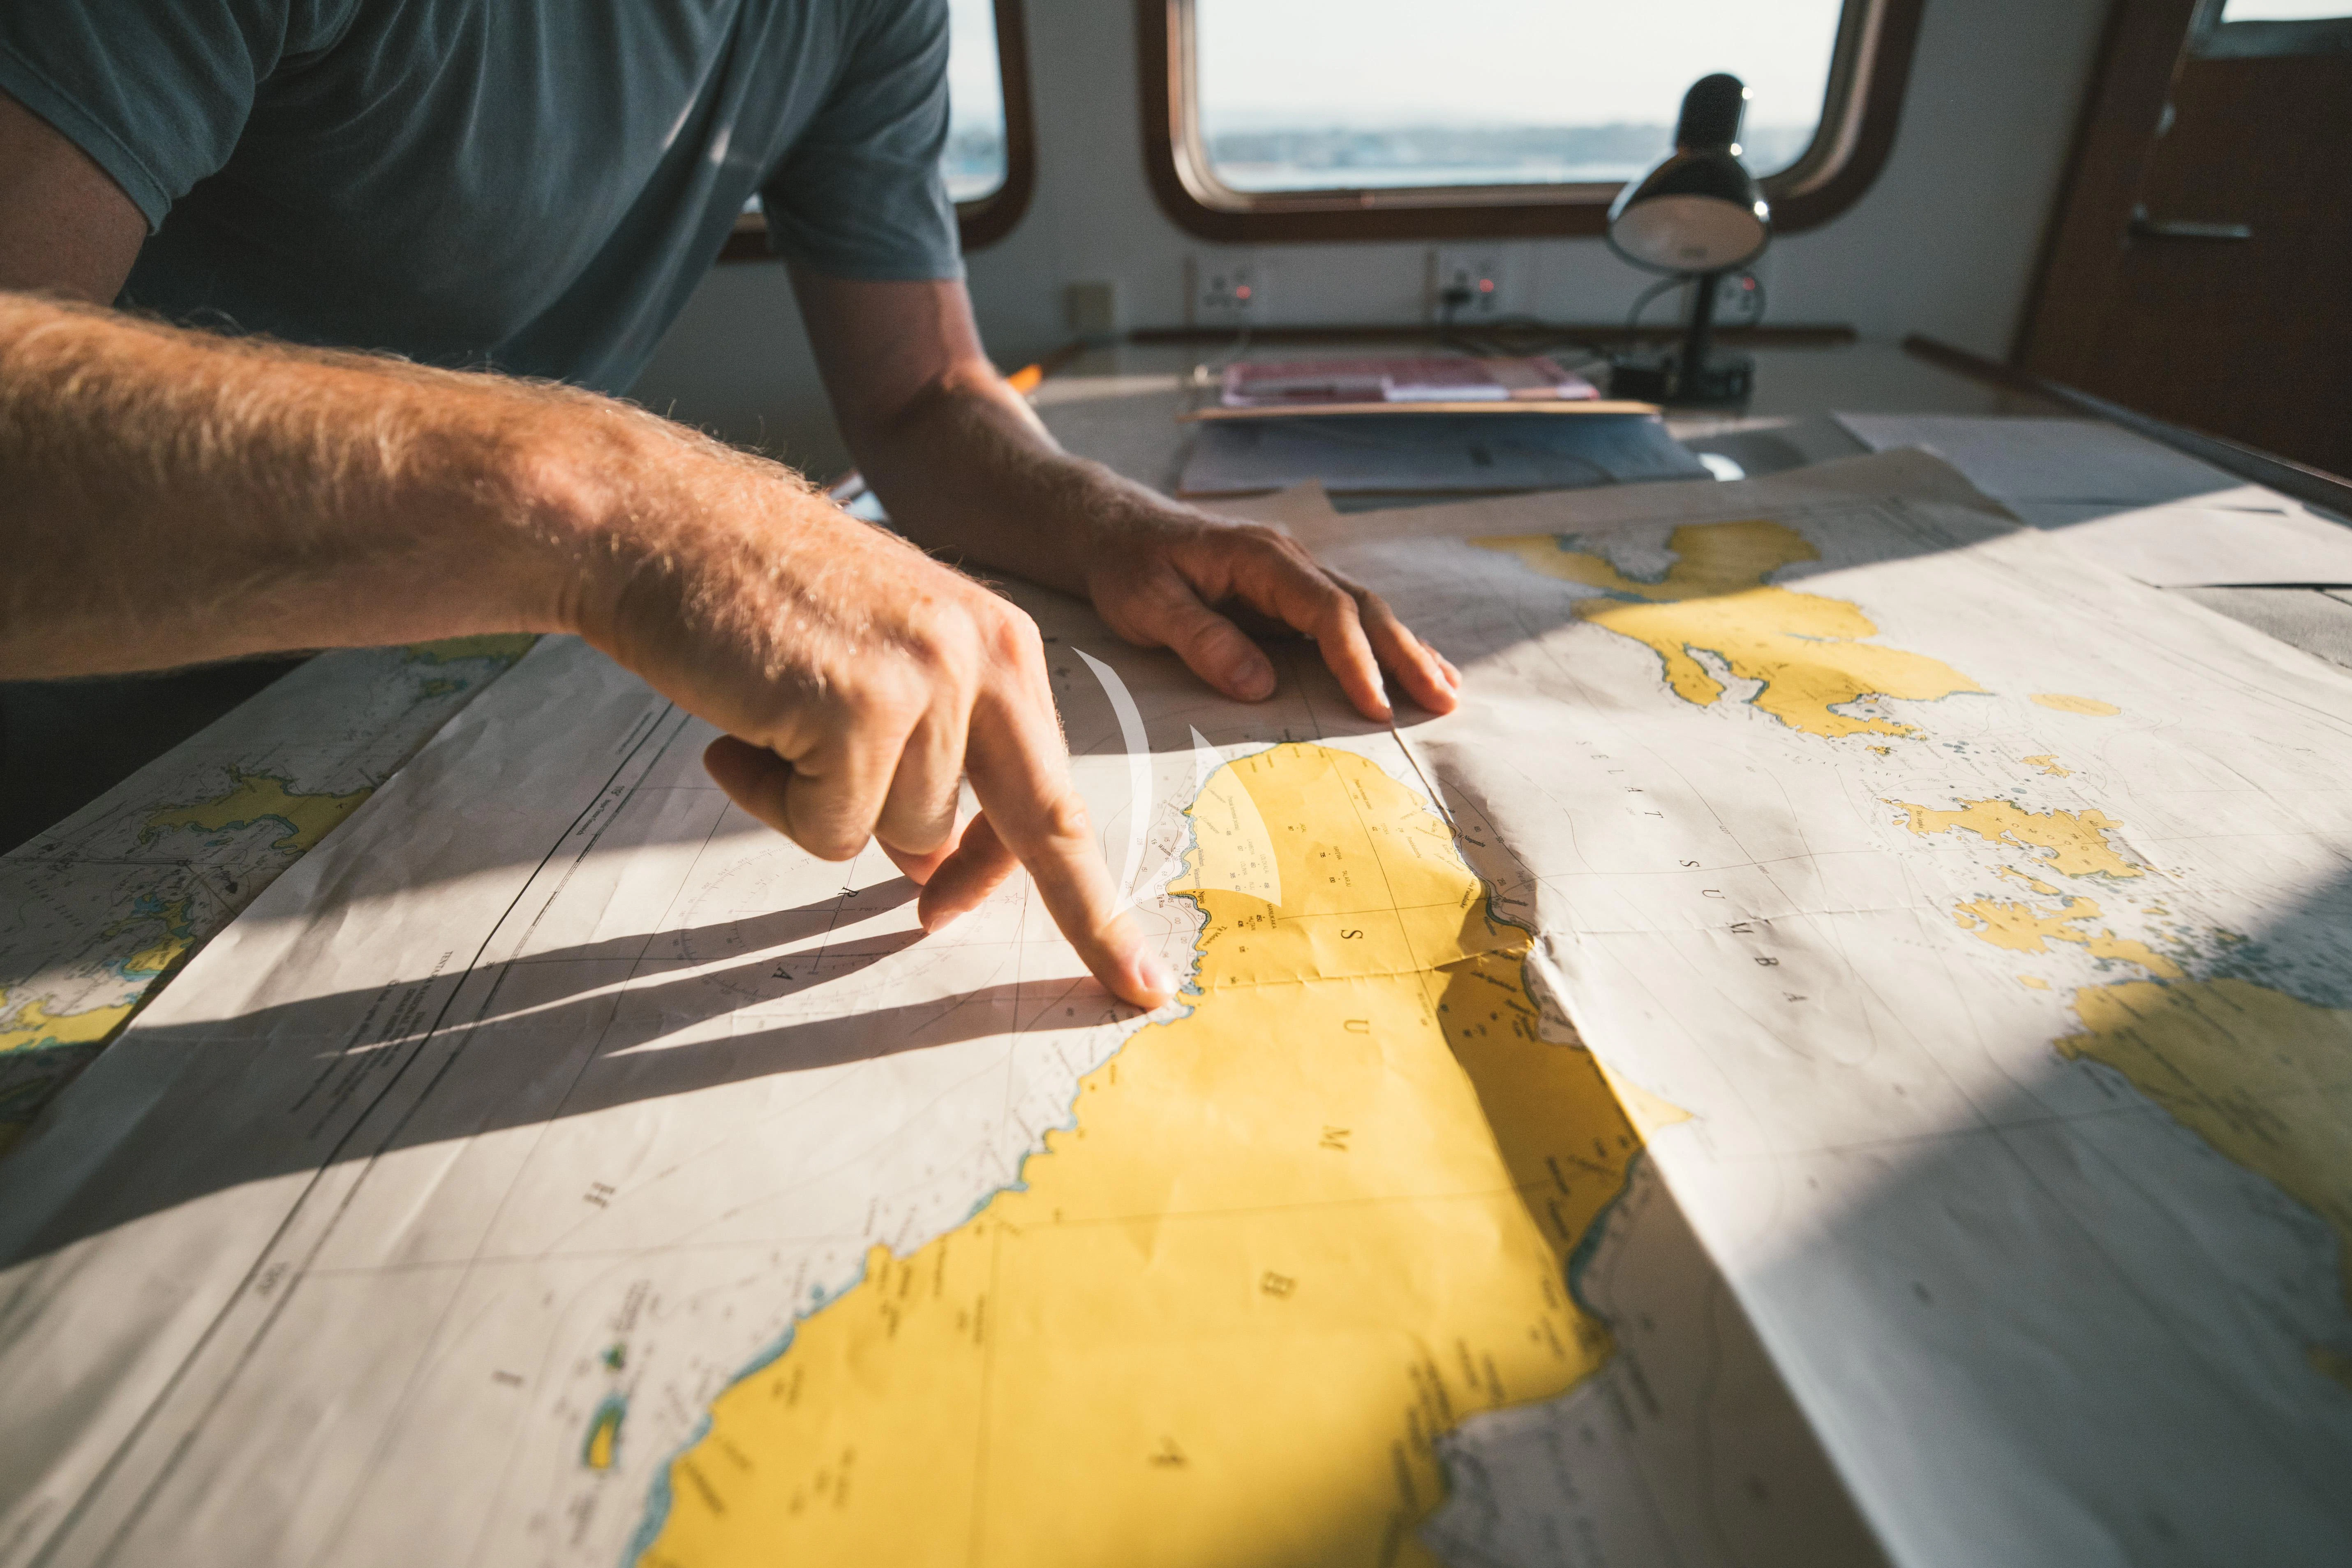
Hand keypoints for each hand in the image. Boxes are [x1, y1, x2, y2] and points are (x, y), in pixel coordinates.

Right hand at [551, 417, 1174, 1009]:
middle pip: (1044, 826)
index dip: (1088, 892)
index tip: (1134, 968)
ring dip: (827, 808)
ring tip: (772, 732)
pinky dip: (777, 802)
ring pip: (902, 836)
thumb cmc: (754, 599)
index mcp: (1003, 645)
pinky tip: (740, 732)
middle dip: (1090, 918)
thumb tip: (933, 867)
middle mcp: (986, 656)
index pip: (1059, 791)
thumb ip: (928, 758)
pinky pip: (832, 829)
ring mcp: (928, 679)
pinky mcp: (862, 706)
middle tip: (1138, 989)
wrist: (660, 524)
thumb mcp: (878, 665)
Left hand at [1075, 496, 1460, 722]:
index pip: (1325, 610)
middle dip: (1406, 655)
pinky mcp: (1286, 596)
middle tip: (1443, 700)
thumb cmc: (1126, 564)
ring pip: (1363, 611)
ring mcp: (1291, 577)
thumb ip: (1201, 640)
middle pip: (1362, 607)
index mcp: (1259, 557)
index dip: (1354, 660)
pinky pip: (1344, 620)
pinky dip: (1381, 646)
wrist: (1112, 528)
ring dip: (1405, 651)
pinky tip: (1411, 670)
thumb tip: (1258, 685)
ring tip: (1446, 691)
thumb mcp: (1147, 603)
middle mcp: (1288, 561)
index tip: (1375, 706)